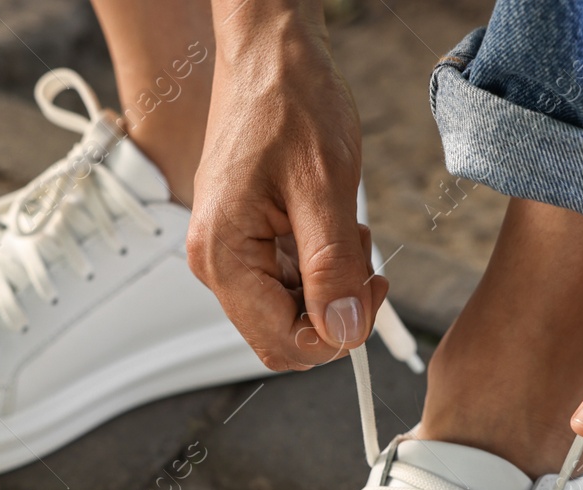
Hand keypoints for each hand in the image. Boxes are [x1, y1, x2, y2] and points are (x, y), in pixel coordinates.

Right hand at [186, 2, 386, 371]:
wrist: (269, 53)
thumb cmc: (289, 101)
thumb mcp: (325, 187)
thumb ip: (332, 268)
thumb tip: (341, 330)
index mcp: (223, 253)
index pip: (280, 343)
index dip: (334, 336)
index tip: (369, 296)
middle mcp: (213, 261)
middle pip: (280, 334)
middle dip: (332, 311)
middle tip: (365, 266)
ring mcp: (224, 251)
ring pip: (286, 309)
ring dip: (328, 285)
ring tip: (346, 231)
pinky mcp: (240, 240)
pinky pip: (283, 280)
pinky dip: (317, 265)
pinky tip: (331, 225)